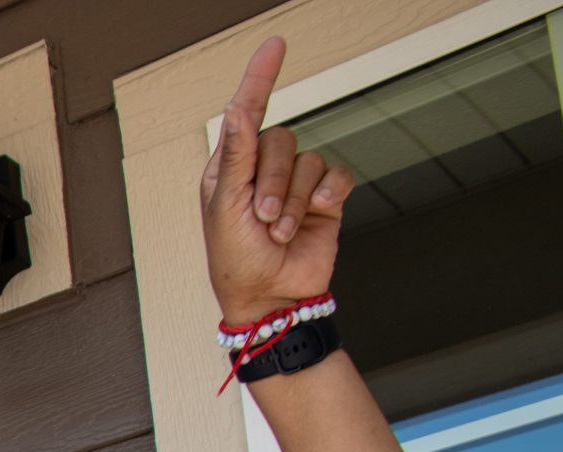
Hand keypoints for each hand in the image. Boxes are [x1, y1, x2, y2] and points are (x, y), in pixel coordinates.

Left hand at [201, 37, 352, 324]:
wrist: (271, 297)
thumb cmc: (236, 260)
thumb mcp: (226, 207)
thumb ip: (236, 156)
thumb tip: (237, 108)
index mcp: (230, 168)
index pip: (247, 112)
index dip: (260, 78)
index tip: (275, 44)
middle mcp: (262, 169)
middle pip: (281, 141)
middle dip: (273, 184)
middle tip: (264, 221)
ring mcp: (296, 183)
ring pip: (308, 162)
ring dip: (294, 202)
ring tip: (280, 233)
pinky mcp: (325, 197)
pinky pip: (336, 175)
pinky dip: (325, 197)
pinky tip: (316, 218)